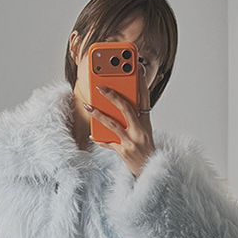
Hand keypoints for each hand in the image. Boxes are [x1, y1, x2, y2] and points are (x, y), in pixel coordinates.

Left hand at [84, 62, 154, 176]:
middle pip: (127, 109)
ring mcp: (132, 141)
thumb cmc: (145, 148)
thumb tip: (121, 101)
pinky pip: (109, 143)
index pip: (145, 98)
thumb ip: (134, 116)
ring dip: (99, 114)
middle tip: (100, 86)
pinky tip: (92, 134)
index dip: (141, 82)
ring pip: (113, 124)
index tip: (137, 68)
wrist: (149, 169)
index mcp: (146, 122)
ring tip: (88, 106)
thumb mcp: (144, 130)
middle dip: (113, 96)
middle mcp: (140, 130)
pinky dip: (100, 139)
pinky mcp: (124, 152)